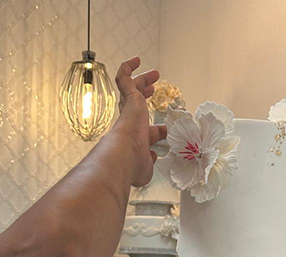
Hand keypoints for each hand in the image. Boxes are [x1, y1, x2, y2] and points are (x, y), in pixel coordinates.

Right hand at [114, 56, 166, 186]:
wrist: (123, 156)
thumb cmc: (133, 164)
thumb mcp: (147, 167)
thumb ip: (150, 161)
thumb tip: (154, 156)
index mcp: (133, 140)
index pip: (143, 131)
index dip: (154, 131)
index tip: (162, 131)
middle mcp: (128, 123)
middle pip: (135, 105)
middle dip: (145, 97)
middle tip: (152, 90)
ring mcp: (128, 110)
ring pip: (131, 89)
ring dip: (142, 80)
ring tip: (154, 74)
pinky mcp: (129, 98)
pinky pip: (123, 78)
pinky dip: (128, 68)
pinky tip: (135, 60)